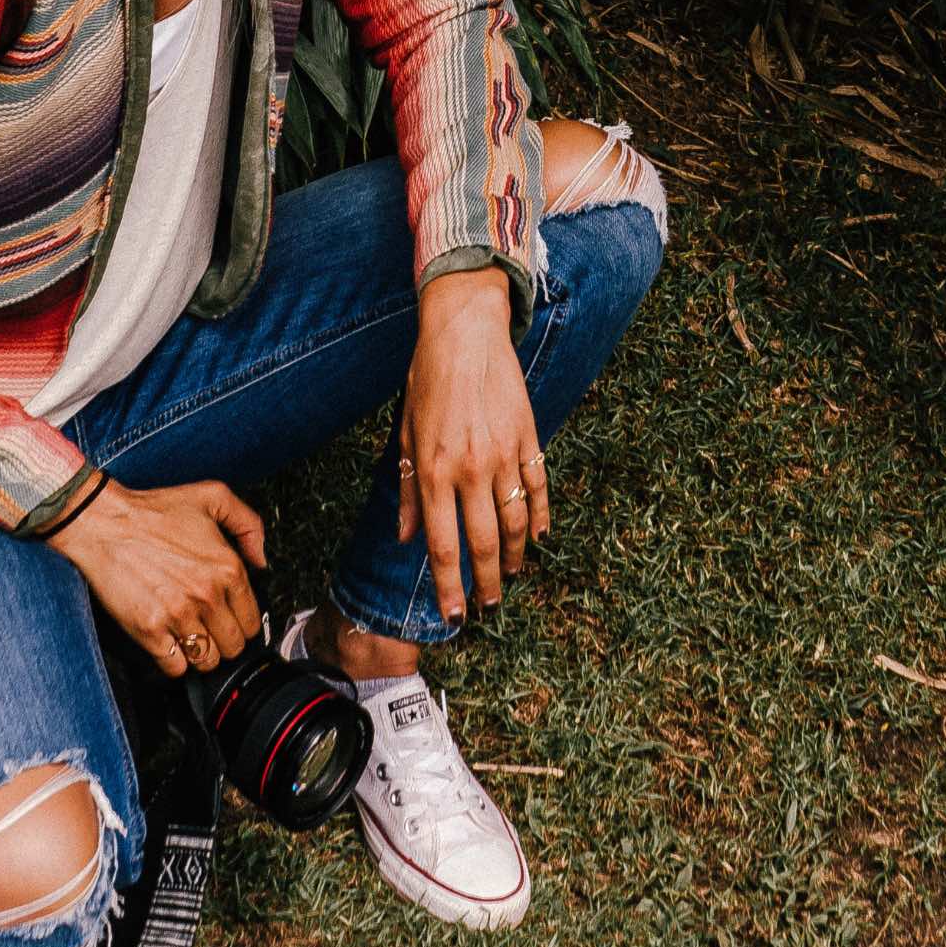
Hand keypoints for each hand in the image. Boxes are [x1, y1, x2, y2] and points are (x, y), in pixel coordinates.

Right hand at [49, 477, 266, 677]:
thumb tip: (261, 560)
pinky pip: (175, 668)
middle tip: (211, 629)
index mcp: (227, 567)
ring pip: (206, 661)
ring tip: (191, 637)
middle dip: (225, 641)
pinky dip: (175, 662)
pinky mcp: (149, 631)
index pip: (252, 620)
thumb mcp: (213, 497)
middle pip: (233, 646)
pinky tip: (170, 643)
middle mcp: (207, 596)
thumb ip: (248, 525)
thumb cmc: (155, 510)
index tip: (231, 619)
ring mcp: (178, 616)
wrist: (106, 523)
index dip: (243, 622)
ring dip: (202, 653)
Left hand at [400, 265, 547, 621]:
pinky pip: (538, 486)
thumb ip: (406, 488)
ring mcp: (503, 453)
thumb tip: (405, 537)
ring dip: (514, 556)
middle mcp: (469, 469)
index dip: (448, 585)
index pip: (442, 544)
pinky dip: (540, 516)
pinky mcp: (528, 437)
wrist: (465, 332)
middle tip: (487, 604)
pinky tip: (537, 536)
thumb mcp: (405, 433)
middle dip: (485, 582)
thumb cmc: (427, 380)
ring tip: (509, 574)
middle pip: (483, 543)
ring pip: (515, 521)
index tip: (454, 615)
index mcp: (433, 470)